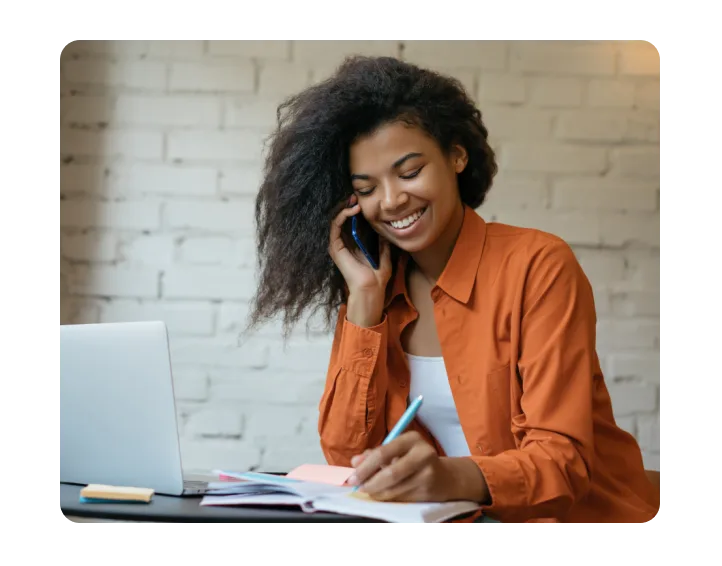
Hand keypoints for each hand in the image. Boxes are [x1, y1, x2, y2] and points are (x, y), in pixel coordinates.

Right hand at [328, 194, 391, 324]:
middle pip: (342, 220)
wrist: (371, 289)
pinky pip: (335, 227)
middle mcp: (343, 244)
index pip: (352, 223)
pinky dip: (342, 216)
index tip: (363, 202)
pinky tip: (352, 211)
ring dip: (344, 209)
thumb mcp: (384, 256)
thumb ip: (383, 244)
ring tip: (354, 201)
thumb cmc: (377, 278)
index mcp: (354, 245)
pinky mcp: (335, 248)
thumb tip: (386, 230)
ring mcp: (338, 245)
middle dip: (348, 207)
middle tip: (356, 197)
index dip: (356, 212)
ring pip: (336, 220)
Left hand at [348, 431, 488, 502]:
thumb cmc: (414, 460)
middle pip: (390, 473)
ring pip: (395, 489)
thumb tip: (354, 462)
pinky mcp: (429, 491)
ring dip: (377, 493)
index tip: (352, 478)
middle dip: (370, 483)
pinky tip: (384, 495)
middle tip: (358, 488)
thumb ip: (374, 454)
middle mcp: (423, 453)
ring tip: (370, 492)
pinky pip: (402, 498)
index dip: (365, 467)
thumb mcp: (397, 451)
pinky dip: (388, 499)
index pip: (383, 453)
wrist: (445, 477)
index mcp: (412, 438)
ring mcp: (428, 473)